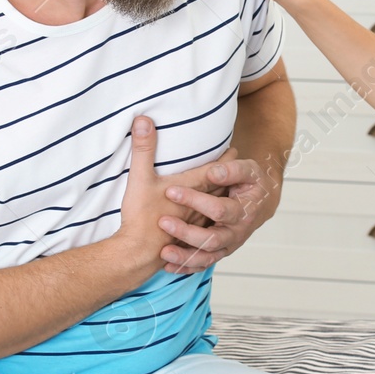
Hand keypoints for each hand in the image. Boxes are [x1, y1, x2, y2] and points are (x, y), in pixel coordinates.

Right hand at [114, 116, 219, 277]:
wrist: (138, 253)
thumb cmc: (141, 216)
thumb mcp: (140, 178)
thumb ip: (144, 150)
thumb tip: (143, 120)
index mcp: (193, 190)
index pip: (214, 169)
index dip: (224, 158)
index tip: (234, 149)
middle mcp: (202, 207)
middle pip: (221, 189)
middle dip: (229, 177)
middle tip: (236, 165)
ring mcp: (200, 225)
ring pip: (220, 211)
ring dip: (223, 200)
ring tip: (227, 193)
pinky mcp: (194, 240)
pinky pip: (212, 231)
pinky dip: (214, 225)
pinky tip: (213, 224)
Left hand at [158, 148, 279, 273]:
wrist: (261, 203)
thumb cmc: (252, 183)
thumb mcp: (249, 170)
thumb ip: (232, 170)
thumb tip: (212, 173)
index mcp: (244, 212)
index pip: (219, 210)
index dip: (195, 201)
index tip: (171, 191)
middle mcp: (236, 233)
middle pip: (211, 239)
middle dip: (186, 233)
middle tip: (163, 222)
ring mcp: (228, 246)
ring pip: (207, 257)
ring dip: (184, 257)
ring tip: (164, 252)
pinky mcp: (219, 252)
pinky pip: (203, 265)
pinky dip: (186, 267)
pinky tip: (167, 266)